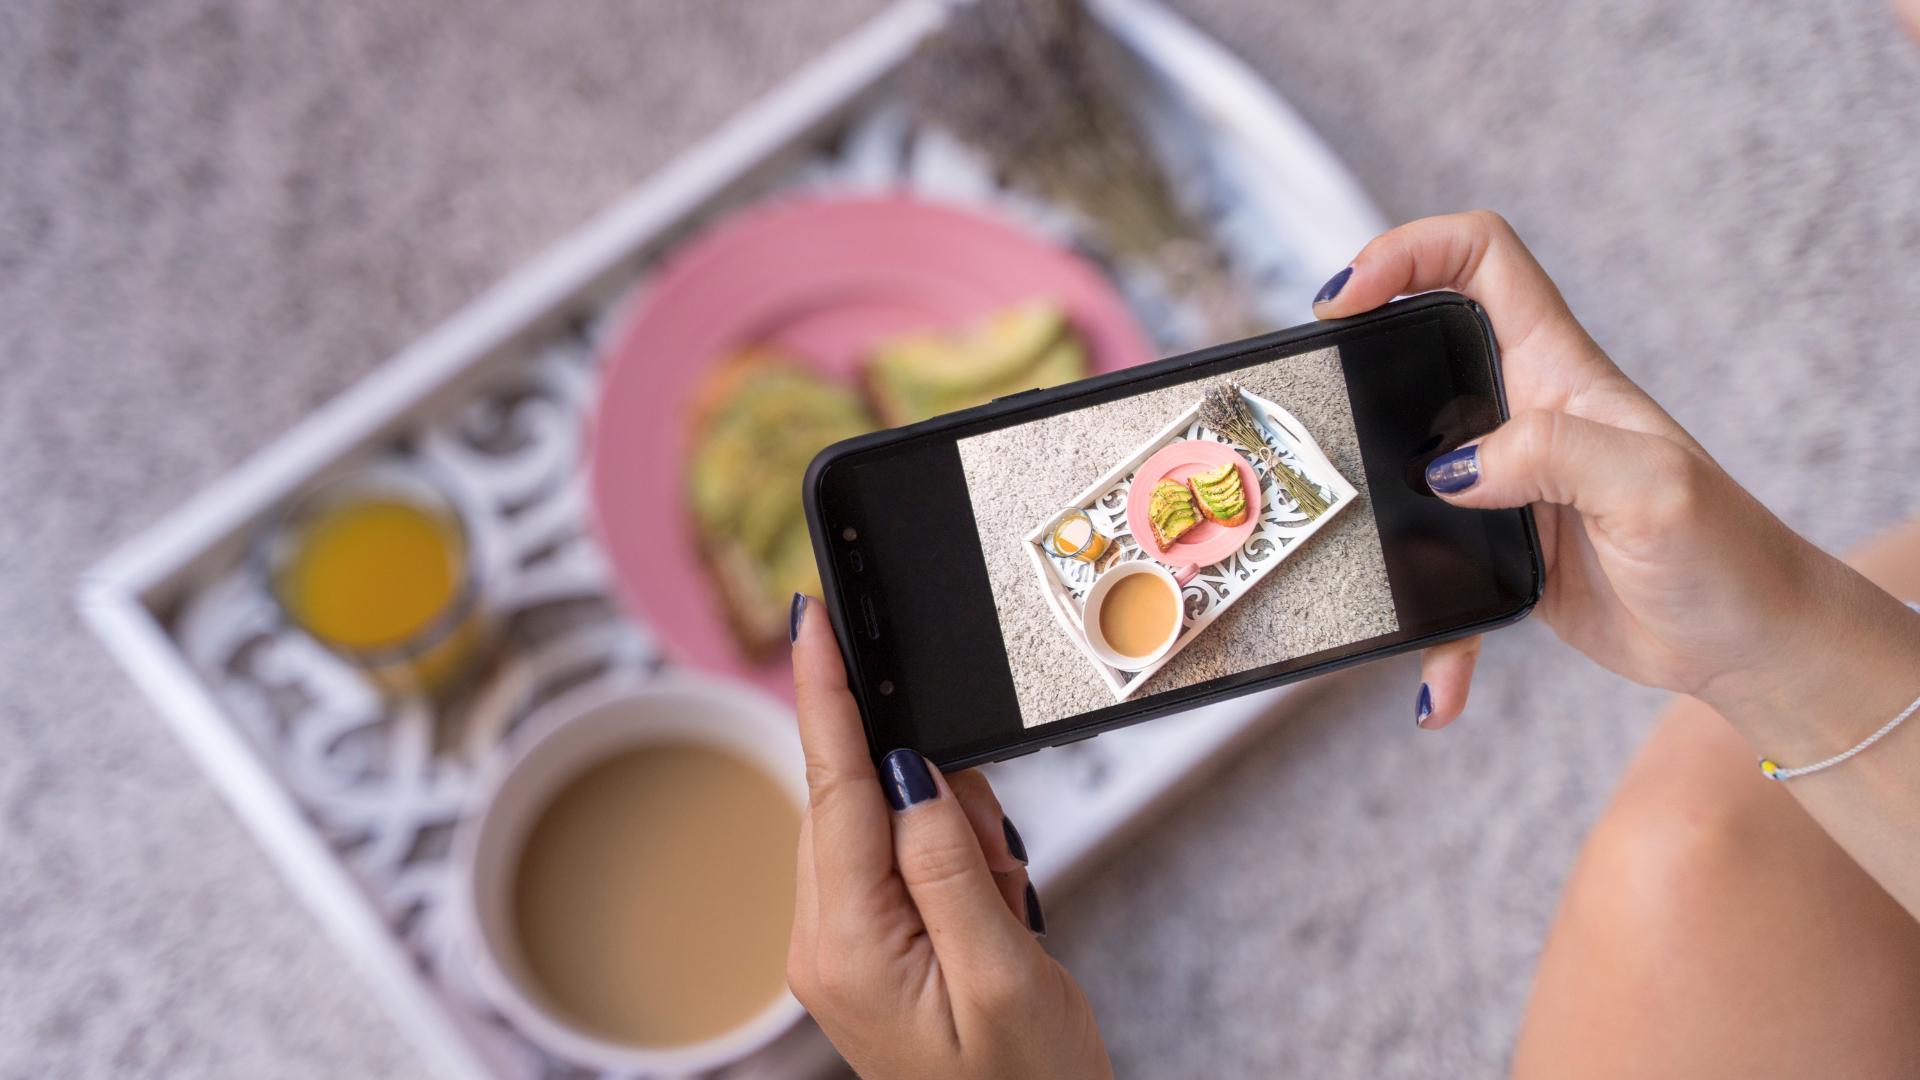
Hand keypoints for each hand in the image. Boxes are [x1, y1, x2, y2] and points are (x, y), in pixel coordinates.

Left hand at [785, 595, 1111, 1079]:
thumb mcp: (1006, 972)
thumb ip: (950, 860)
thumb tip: (906, 768)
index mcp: (848, 946)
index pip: (832, 788)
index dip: (823, 693)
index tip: (810, 618)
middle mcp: (826, 942)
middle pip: (859, 799)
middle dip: (937, 792)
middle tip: (999, 866)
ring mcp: (842, 946)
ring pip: (888, 824)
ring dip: (958, 838)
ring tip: (1005, 912)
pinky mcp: (869, 947)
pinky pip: (906, 859)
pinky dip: (958, 860)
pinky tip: (993, 912)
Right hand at [1311, 211, 1879, 728]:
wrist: (1748, 645)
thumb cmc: (1726, 555)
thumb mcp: (1650, 488)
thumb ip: (1553, 454)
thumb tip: (1451, 470)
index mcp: (1560, 371)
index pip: (1481, 260)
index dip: (1409, 252)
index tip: (1347, 296)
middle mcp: (1525, 413)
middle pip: (1421, 345)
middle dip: (1359, 353)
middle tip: (1311, 386)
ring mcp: (1507, 483)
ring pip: (1407, 467)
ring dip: (1370, 504)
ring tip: (1333, 528)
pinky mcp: (1499, 552)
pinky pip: (1438, 588)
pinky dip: (1435, 641)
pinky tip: (1439, 693)